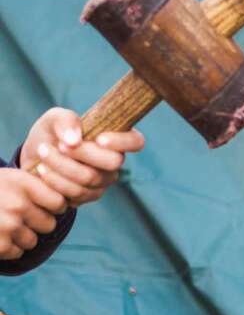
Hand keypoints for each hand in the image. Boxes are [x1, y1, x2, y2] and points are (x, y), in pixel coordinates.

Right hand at [0, 168, 65, 260]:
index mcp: (23, 183)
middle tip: (21, 216)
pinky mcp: (0, 244)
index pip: (59, 203)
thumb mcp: (10, 178)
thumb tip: (71, 196)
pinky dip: (10, 247)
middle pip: (49, 224)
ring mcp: (9, 225)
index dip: (53, 207)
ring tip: (5, 224)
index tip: (43, 205)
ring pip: (34, 240)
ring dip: (23, 236)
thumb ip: (37, 186)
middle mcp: (18, 204)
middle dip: (38, 223)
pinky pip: (18, 252)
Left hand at [20, 108, 143, 207]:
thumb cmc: (52, 133)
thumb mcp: (54, 118)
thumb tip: (75, 140)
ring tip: (43, 153)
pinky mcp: (89, 196)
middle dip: (82, 153)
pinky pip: (77, 193)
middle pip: (112, 162)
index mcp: (114, 138)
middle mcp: (114, 161)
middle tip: (59, 145)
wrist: (35, 157)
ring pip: (90, 178)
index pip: (136, 141)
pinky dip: (56, 180)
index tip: (99, 138)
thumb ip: (66, 120)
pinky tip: (43, 170)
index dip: (122, 142)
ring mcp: (103, 181)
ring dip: (62, 165)